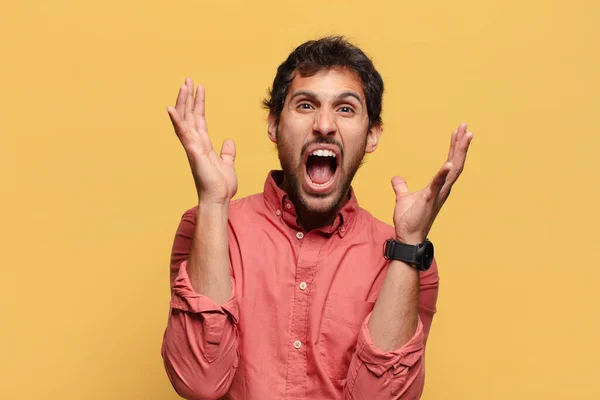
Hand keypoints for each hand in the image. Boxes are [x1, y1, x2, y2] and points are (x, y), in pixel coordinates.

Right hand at [167, 78, 237, 204]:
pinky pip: (183, 134)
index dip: (198, 103)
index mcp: (203, 144)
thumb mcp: (228, 164)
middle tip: (188, 80)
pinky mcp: (193, 153)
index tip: (199, 88)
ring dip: (183, 103)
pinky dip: (177, 121)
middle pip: (190, 115)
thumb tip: (228, 142)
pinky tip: (171, 108)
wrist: (218, 199)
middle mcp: (195, 143)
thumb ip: (227, 153)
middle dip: (188, 97)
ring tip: (183, 85)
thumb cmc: (220, 185)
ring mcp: (192, 147)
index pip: (199, 119)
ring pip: (184, 120)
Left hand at [391, 122, 473, 243]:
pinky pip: (437, 185)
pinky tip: (449, 162)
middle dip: (461, 144)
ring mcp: (438, 194)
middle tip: (465, 127)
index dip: (454, 146)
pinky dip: (443, 173)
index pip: (450, 162)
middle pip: (456, 162)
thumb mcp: (403, 198)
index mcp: (438, 186)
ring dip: (459, 152)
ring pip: (453, 169)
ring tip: (465, 136)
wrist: (408, 236)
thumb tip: (396, 178)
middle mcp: (443, 189)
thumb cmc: (409, 219)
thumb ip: (401, 186)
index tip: (458, 131)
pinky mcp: (429, 200)